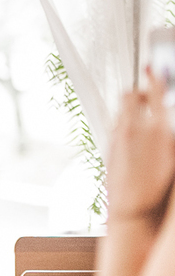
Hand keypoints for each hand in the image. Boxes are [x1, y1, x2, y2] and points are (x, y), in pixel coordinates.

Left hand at [106, 69, 174, 223]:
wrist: (130, 207)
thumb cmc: (156, 188)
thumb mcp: (173, 158)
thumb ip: (170, 135)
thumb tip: (167, 124)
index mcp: (157, 130)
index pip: (155, 92)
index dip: (154, 76)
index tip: (153, 67)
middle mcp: (134, 129)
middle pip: (130, 95)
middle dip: (139, 92)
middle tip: (148, 99)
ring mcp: (118, 137)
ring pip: (122, 111)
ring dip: (131, 109)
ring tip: (142, 122)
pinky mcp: (108, 146)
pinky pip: (116, 126)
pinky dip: (124, 124)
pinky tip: (133, 138)